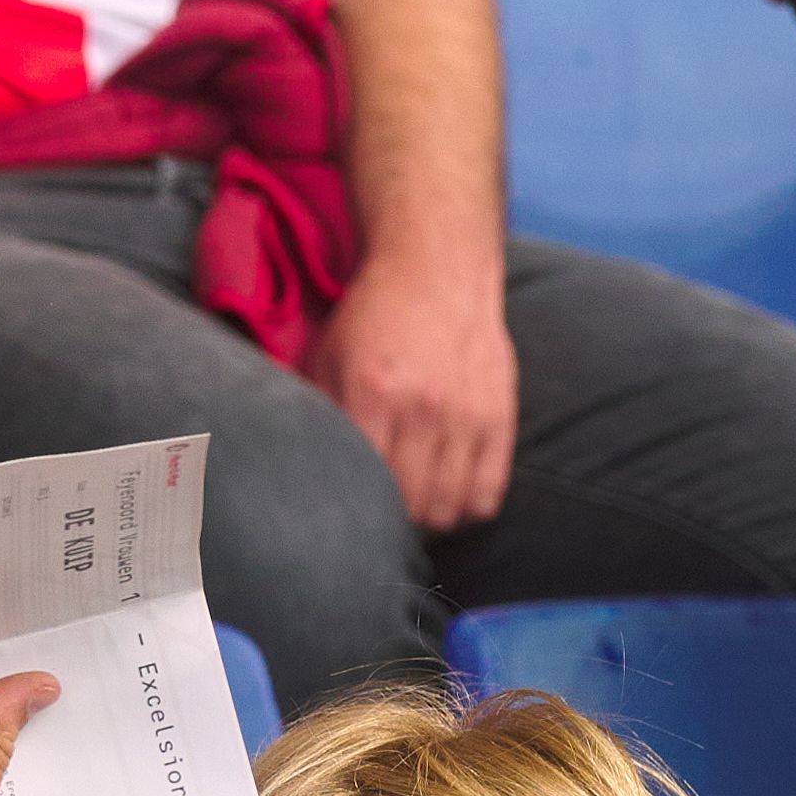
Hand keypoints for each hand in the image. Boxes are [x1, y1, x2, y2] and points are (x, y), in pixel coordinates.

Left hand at [304, 244, 517, 534]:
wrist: (437, 268)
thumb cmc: (372, 319)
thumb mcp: (325, 359)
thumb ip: (312, 413)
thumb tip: (294, 472)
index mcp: (372, 394)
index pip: (365, 485)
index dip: (355, 514)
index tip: (344, 519)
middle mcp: (423, 407)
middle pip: (412, 508)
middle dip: (393, 526)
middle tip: (379, 522)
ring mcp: (467, 414)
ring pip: (451, 508)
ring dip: (430, 524)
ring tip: (414, 514)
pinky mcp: (500, 415)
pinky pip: (489, 491)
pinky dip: (468, 509)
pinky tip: (450, 499)